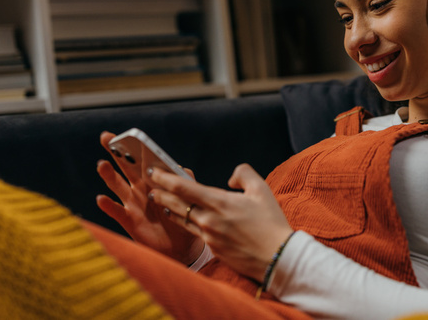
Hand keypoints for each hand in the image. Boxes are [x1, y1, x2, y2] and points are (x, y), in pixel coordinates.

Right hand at [96, 131, 203, 264]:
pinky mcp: (128, 220)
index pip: (143, 159)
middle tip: (106, 137)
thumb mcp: (187, 197)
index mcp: (154, 180)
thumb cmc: (183, 216)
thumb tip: (179, 167)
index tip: (128, 135)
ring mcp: (132, 203)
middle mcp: (140, 188)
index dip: (135, 147)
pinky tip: (102, 198)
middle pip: (126, 167)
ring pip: (118, 186)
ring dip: (109, 176)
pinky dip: (107, 205)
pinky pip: (115, 211)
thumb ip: (184, 181)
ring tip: (102, 165)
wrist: (182, 246)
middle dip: (116, 152)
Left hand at [148, 163, 293, 281]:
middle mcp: (209, 220)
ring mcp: (208, 236)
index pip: (183, 188)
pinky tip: (180, 218)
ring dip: (168, 207)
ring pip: (181, 218)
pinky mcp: (212, 249)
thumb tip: (230, 177)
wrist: (277, 257)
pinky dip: (182, 221)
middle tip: (150, 184)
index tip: (154, 171)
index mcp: (219, 202)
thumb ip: (244, 174)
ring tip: (159, 199)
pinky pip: (192, 231)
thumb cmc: (271, 222)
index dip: (165, 178)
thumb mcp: (262, 189)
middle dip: (160, 192)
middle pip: (175, 203)